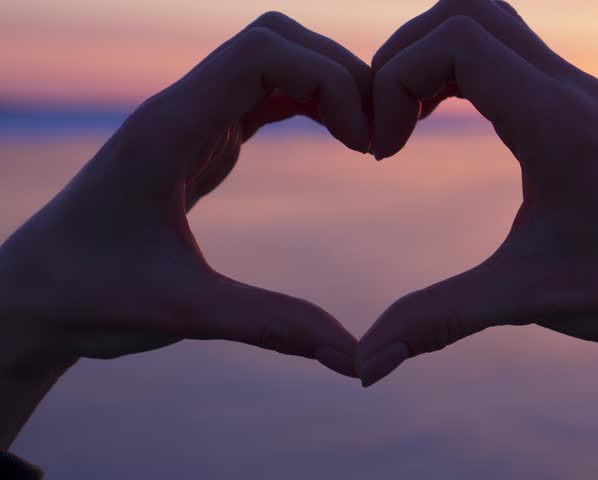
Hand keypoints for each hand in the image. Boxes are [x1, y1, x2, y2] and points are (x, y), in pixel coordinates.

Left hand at [0, 12, 368, 384]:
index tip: (364, 145)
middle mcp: (182, 108)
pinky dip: (313, 103)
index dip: (330, 80)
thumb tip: (355, 357)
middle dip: (341, 74)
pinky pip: (267, 94)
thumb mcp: (183, 312)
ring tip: (368, 140)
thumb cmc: (90, 297)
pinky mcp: (202, 140)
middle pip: (277, 40)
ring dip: (329, 85)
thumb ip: (272, 326)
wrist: (34, 296)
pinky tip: (341, 139)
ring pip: (275, 60)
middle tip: (378, 139)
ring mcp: (193, 120)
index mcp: (170, 128)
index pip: (262, 52)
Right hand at [358, 0, 597, 381]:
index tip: (383, 152)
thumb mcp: (525, 299)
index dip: (395, 80)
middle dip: (402, 56)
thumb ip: (436, 322)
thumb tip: (363, 368)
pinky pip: (505, 51)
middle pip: (465, 9)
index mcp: (556, 121)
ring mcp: (577, 90)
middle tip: (383, 126)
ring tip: (404, 123)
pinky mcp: (577, 104)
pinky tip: (439, 121)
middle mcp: (569, 88)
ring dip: (430, 58)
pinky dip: (456, 70)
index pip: (456, 39)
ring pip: (486, 21)